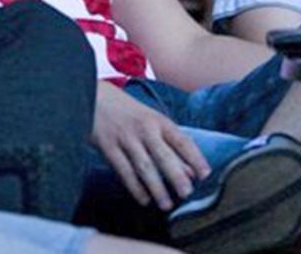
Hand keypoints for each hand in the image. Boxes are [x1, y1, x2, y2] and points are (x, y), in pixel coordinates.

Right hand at [91, 82, 209, 209]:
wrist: (94, 96)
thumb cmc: (128, 112)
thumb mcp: (152, 122)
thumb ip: (170, 145)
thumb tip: (191, 172)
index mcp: (159, 121)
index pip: (181, 140)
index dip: (195, 157)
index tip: (206, 175)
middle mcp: (144, 129)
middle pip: (163, 155)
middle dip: (176, 175)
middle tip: (186, 193)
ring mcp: (125, 138)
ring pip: (144, 166)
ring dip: (156, 187)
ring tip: (166, 205)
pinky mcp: (108, 146)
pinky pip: (124, 170)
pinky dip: (134, 186)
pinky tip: (144, 198)